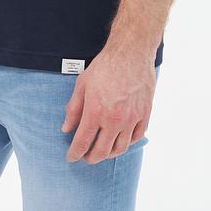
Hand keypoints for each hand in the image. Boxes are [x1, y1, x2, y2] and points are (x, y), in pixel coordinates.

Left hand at [61, 46, 156, 163]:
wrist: (131, 53)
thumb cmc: (105, 66)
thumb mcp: (82, 84)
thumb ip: (73, 109)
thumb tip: (66, 128)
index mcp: (95, 112)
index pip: (83, 142)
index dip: (75, 153)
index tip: (71, 157)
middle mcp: (114, 120)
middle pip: (101, 151)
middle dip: (91, 157)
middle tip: (86, 156)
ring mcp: (131, 119)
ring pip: (120, 148)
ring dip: (109, 154)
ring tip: (102, 150)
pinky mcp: (144, 114)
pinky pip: (136, 137)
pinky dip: (127, 143)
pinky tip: (120, 140)